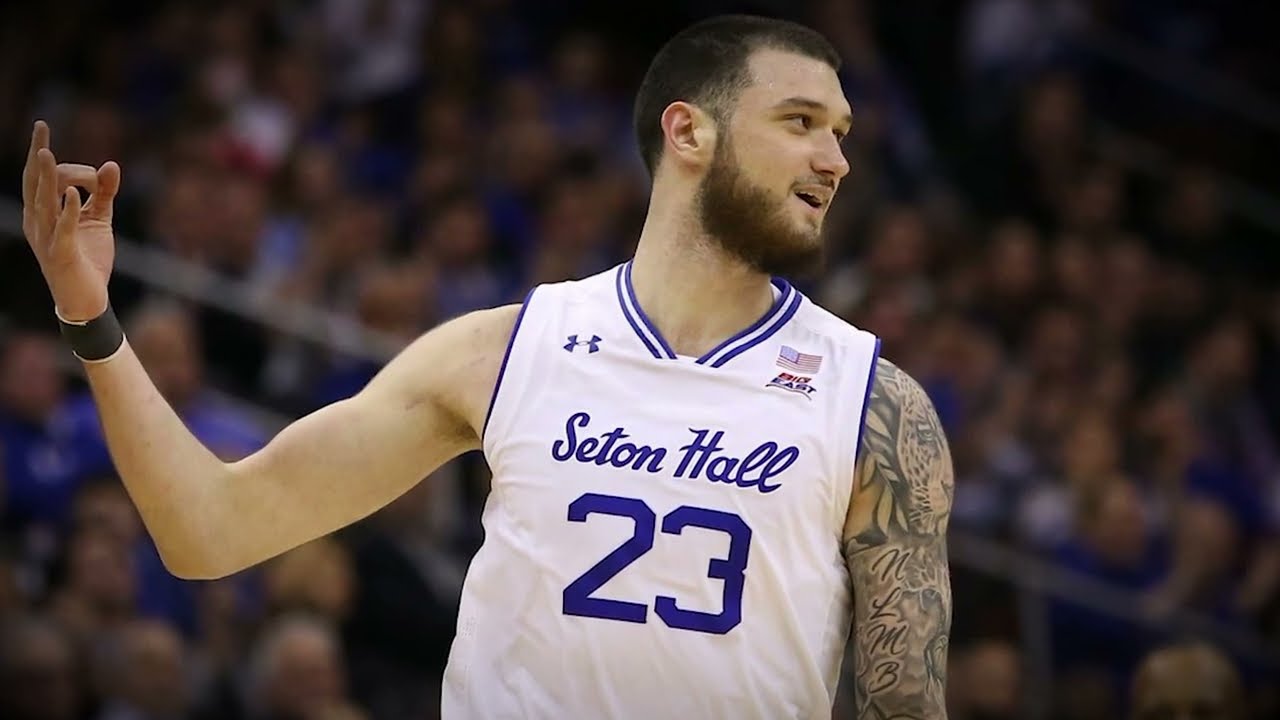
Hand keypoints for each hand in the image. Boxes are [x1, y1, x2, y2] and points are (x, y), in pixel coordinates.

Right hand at [21, 120, 120, 321]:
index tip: (54, 137)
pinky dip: (67, 211)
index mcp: (43, 213)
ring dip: (47, 178)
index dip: (47, 156)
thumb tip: (111, 164)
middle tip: (40, 127)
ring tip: (47, 154)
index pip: (40, 177)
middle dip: (37, 155)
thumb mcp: (99, 220)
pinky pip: (62, 230)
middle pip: (34, 183)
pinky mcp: (63, 254)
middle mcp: (39, 223)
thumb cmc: (88, 258)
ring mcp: (48, 239)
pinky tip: (72, 194)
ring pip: (43, 202)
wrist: (87, 299)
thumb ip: (105, 193)